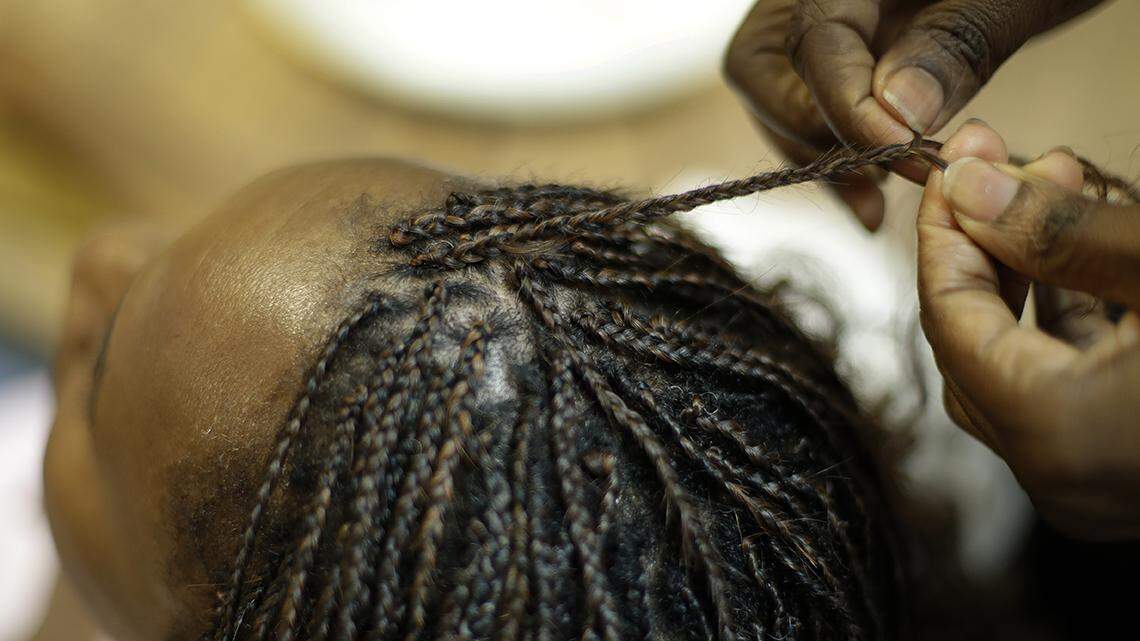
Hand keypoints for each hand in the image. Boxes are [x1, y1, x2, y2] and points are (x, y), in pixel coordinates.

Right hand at [724, 0, 1104, 228]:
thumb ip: (955, 43)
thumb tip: (895, 111)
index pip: (815, 41)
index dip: (850, 108)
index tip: (907, 154)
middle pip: (764, 70)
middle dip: (812, 135)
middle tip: (883, 178)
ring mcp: (833, 16)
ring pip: (778, 91)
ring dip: (820, 153)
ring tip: (877, 203)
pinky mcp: (853, 42)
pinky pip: (807, 99)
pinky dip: (835, 148)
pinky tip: (874, 194)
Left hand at [918, 119, 1139, 539]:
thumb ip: (1059, 231)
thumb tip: (967, 186)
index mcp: (1055, 434)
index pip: (950, 320)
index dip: (943, 235)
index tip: (951, 165)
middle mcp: (1061, 480)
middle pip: (973, 346)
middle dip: (985, 249)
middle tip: (999, 166)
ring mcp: (1097, 488)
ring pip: (1020, 366)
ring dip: (1029, 276)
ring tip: (1053, 183)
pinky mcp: (1130, 473)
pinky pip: (1069, 391)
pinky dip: (1069, 320)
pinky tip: (1089, 250)